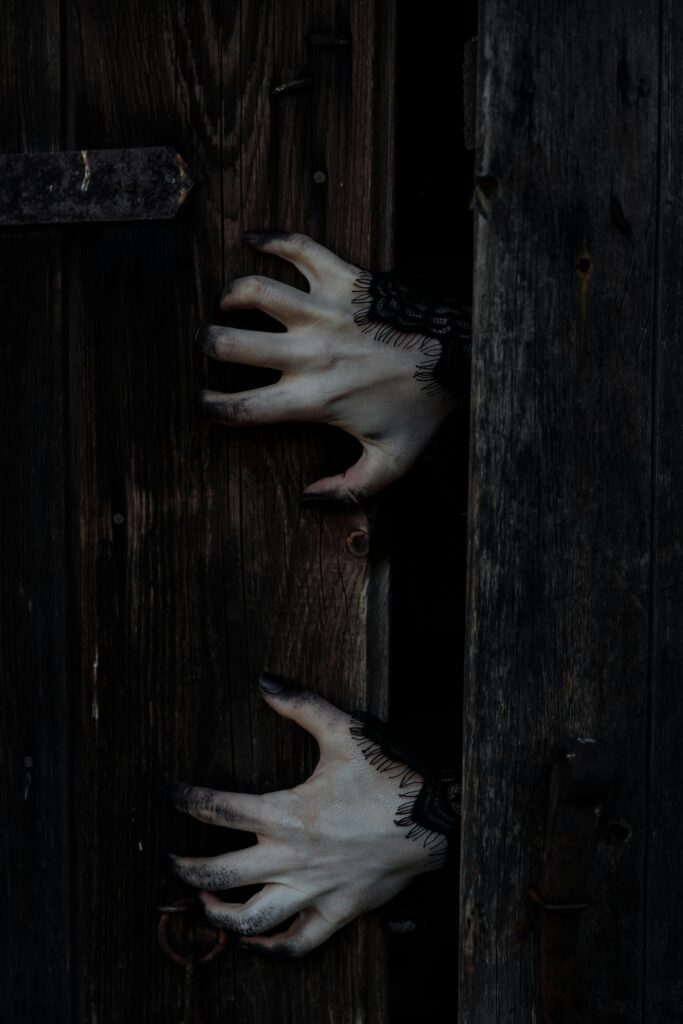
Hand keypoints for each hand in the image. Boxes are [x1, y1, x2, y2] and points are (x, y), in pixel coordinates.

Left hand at [169, 673, 445, 956]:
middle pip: (219, 874)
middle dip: (185, 869)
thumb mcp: (344, 730)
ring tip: (203, 903)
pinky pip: (297, 944)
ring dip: (218, 914)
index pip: (219, 809)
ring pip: (250, 919)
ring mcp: (314, 890)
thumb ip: (301, 706)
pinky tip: (254, 943)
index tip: (171, 794)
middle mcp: (292, 857)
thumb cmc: (388, 775)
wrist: (434, 819)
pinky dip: (271, 948)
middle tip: (169, 860)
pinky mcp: (338, 911)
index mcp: (287, 813)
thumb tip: (265, 682)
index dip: (187, 800)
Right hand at [196, 231, 456, 504]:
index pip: (243, 408)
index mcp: (314, 400)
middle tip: (210, 345)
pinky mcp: (345, 280)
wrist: (460, 358)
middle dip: (208, 346)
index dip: (212, 408)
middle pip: (231, 345)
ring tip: (227, 303)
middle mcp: (311, 353)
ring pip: (254, 291)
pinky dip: (271, 239)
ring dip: (230, 296)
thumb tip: (308, 499)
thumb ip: (349, 491)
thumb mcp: (391, 463)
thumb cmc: (423, 410)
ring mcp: (326, 312)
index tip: (206, 404)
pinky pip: (298, 248)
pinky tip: (252, 241)